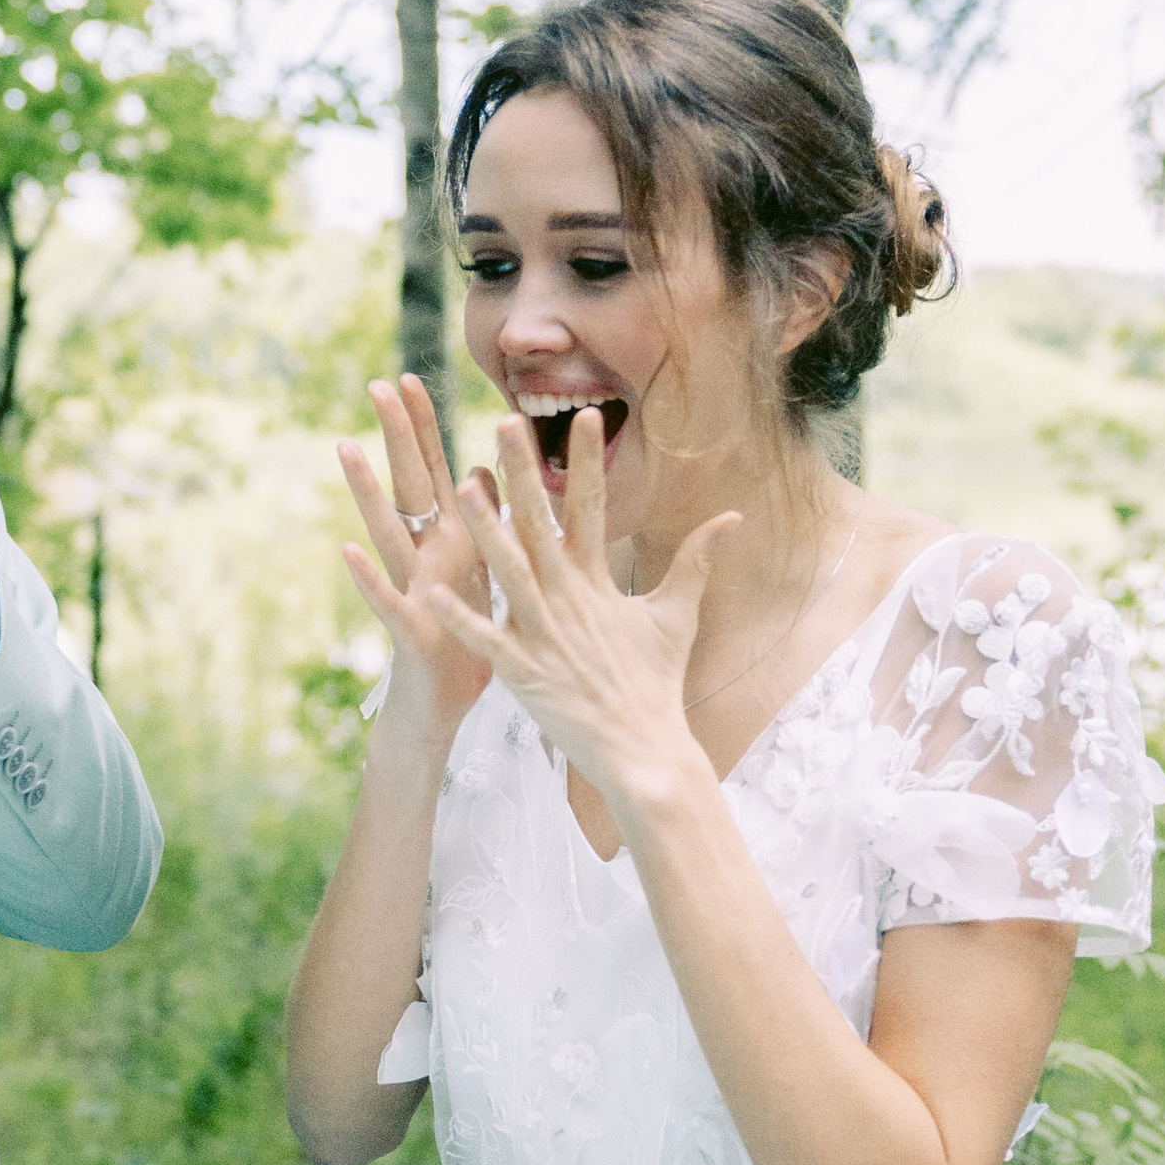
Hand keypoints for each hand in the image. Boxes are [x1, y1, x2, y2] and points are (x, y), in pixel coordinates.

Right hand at [335, 375, 497, 746]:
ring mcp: (411, 588)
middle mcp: (424, 556)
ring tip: (345, 448)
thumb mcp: (481, 575)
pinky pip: (386, 599)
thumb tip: (482, 469)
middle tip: (376, 384)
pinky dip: (367, 577)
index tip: (410, 375)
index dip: (423, 425)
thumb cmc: (466, 641)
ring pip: (387, 532)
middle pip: (408, 486)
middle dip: (395, 435)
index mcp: (449, 541)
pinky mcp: (409, 629)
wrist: (443, 708)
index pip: (433, 471)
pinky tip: (346, 550)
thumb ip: (482, 523)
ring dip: (367, 490)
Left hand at [438, 407, 734, 807]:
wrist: (645, 749)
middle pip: (542, 526)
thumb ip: (695, 561)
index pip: (593, 508)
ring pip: (511, 572)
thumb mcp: (676, 615)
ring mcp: (544, 635)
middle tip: (505, 423)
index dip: (589, 461)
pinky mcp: (523, 673)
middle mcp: (569, 600)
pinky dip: (462, 617)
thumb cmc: (656, 682)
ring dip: (487, 531)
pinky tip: (432, 590)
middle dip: (525, 474)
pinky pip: (487, 640)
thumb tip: (732, 517)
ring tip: (464, 488)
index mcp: (598, 582)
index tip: (585, 415)